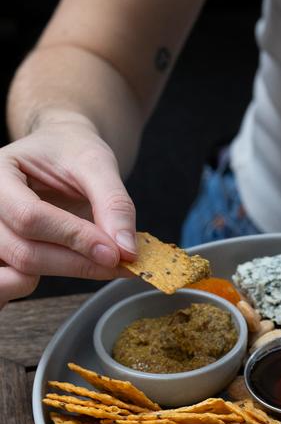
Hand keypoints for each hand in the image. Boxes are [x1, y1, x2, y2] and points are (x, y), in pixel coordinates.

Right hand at [0, 117, 136, 306]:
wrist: (61, 147)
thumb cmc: (73, 148)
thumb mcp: (98, 164)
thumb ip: (113, 204)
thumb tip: (126, 251)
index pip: (29, 216)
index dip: (75, 238)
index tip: (115, 252)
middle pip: (23, 250)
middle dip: (77, 262)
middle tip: (121, 263)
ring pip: (25, 268)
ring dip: (74, 270)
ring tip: (112, 263)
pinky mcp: (6, 248)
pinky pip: (23, 276)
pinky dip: (62, 273)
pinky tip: (90, 264)